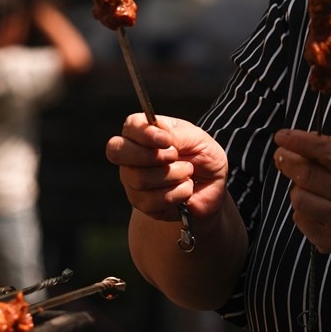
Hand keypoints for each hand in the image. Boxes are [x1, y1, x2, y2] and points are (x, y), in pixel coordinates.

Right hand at [106, 114, 227, 222]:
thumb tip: (160, 135)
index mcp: (143, 132)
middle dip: (151, 155)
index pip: (129, 127)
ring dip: (173, 175)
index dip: (145, 134)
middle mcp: (131, 156)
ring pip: (140, 179)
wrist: (213, 185)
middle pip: (117, 152)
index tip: (167, 141)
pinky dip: (178, 193)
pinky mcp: (143, 204)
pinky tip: (185, 189)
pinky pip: (153, 200)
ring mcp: (133, 181)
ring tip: (187, 172)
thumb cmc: (202, 155)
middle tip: (175, 156)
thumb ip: (176, 134)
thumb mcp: (197, 138)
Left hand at [273, 129, 330, 254]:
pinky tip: (315, 208)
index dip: (302, 142)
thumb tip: (290, 144)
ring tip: (308, 188)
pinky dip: (301, 209)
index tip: (281, 136)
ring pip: (299, 199)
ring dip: (297, 189)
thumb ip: (328, 151)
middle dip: (288, 162)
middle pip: (308, 176)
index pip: (330, 153)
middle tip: (281, 155)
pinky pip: (300, 219)